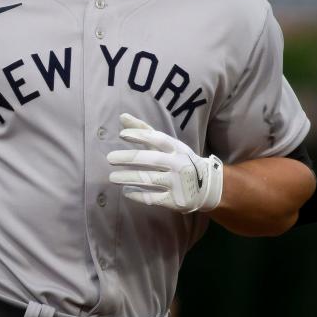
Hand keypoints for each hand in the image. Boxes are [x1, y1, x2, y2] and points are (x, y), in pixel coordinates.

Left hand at [107, 113, 223, 213]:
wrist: (207, 187)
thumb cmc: (180, 160)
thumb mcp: (168, 145)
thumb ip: (145, 131)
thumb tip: (122, 116)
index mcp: (177, 149)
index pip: (158, 139)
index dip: (140, 136)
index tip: (122, 135)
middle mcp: (179, 164)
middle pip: (151, 160)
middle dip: (129, 158)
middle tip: (110, 158)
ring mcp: (178, 183)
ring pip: (149, 179)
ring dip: (128, 178)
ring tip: (112, 177)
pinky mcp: (175, 200)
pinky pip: (153, 198)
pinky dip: (137, 194)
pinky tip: (126, 191)